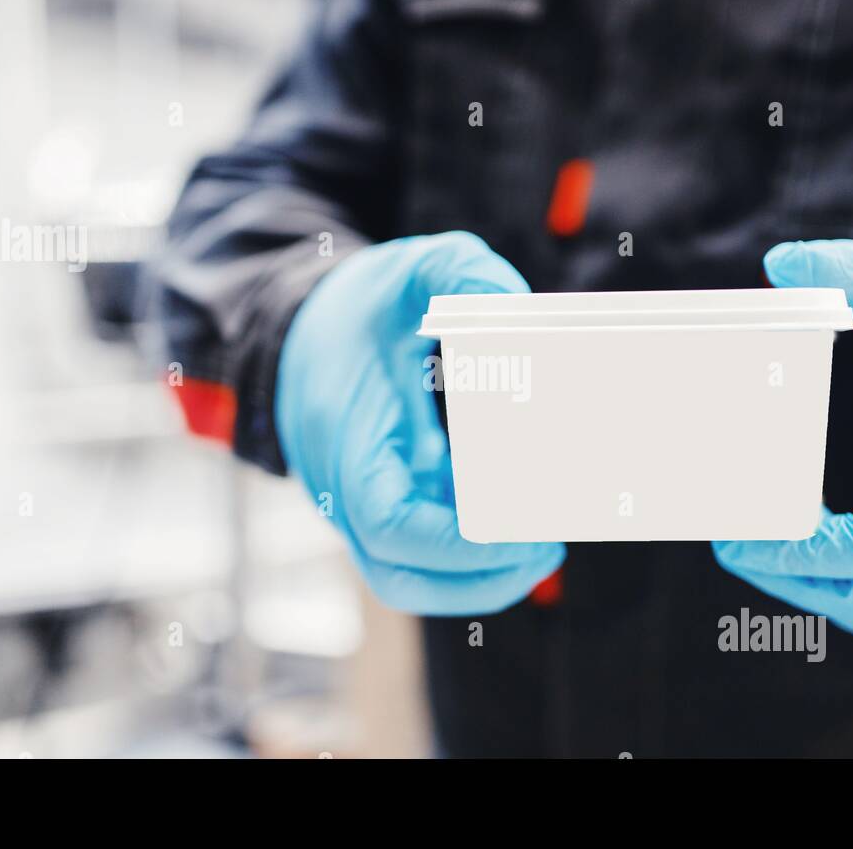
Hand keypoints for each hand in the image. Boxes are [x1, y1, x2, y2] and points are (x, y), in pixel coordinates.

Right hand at [276, 232, 565, 614]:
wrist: (305, 330)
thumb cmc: (357, 308)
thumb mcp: (408, 273)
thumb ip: (461, 275)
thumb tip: (517, 306)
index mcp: (347, 442)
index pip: (388, 526)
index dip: (454, 545)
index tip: (518, 533)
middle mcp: (348, 492)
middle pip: (401, 577)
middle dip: (477, 579)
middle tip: (546, 551)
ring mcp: (368, 505)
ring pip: (417, 573)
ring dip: (482, 574)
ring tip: (547, 544)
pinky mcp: (392, 504)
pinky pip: (431, 547)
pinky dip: (477, 548)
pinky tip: (527, 520)